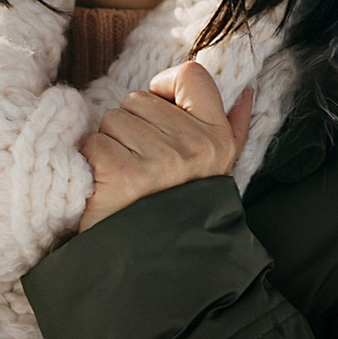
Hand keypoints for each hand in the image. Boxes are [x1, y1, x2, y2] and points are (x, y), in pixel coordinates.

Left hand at [78, 59, 253, 230]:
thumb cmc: (176, 208)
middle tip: (140, 165)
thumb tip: (245, 92)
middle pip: (138, 99)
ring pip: (113, 119)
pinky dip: (93, 162)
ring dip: (110, 145)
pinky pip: (95, 143)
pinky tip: (109, 185)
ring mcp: (160, 160)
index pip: (191, 76)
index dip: (165, 87)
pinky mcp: (125, 173)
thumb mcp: (215, 170)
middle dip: (130, 127)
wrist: (151, 262)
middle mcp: (194, 146)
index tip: (160, 114)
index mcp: (218, 138)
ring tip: (126, 177)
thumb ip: (232, 128)